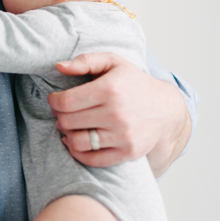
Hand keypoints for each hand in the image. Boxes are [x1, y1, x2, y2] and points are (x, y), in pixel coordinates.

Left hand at [48, 53, 189, 174]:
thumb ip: (85, 61)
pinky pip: (92, 159)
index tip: (55, 100)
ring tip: (70, 126)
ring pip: (76, 141)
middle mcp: (116, 113)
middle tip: (62, 112)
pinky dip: (78, 152)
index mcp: (110, 89)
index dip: (53, 102)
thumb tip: (58, 66)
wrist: (166, 110)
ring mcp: (123, 135)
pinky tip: (76, 141)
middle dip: (59, 116)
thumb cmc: (134, 83)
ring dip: (66, 134)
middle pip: (68, 121)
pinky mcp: (127, 152)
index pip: (65, 102)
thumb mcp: (113, 62)